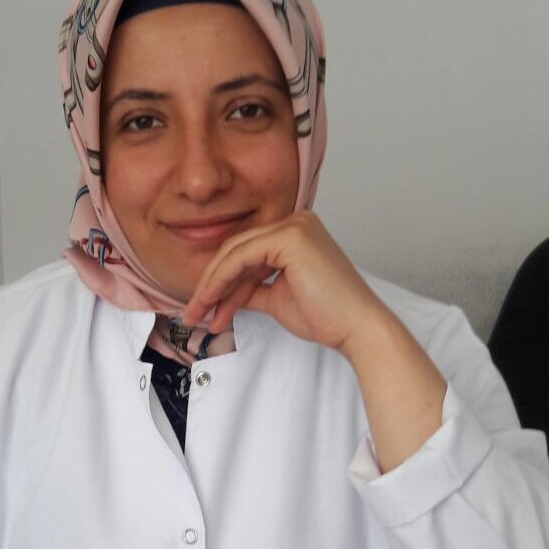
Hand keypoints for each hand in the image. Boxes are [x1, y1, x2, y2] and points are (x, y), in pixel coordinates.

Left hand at [182, 211, 380, 351]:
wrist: (355, 327)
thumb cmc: (326, 316)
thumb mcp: (276, 299)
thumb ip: (251, 290)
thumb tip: (224, 294)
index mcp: (295, 232)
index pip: (246, 252)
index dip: (221, 282)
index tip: (205, 309)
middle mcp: (295, 221)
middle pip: (236, 249)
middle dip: (211, 284)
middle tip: (193, 313)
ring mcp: (294, 225)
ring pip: (235, 252)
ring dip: (212, 286)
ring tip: (198, 314)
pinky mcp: (290, 237)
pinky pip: (242, 257)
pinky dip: (221, 280)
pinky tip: (211, 302)